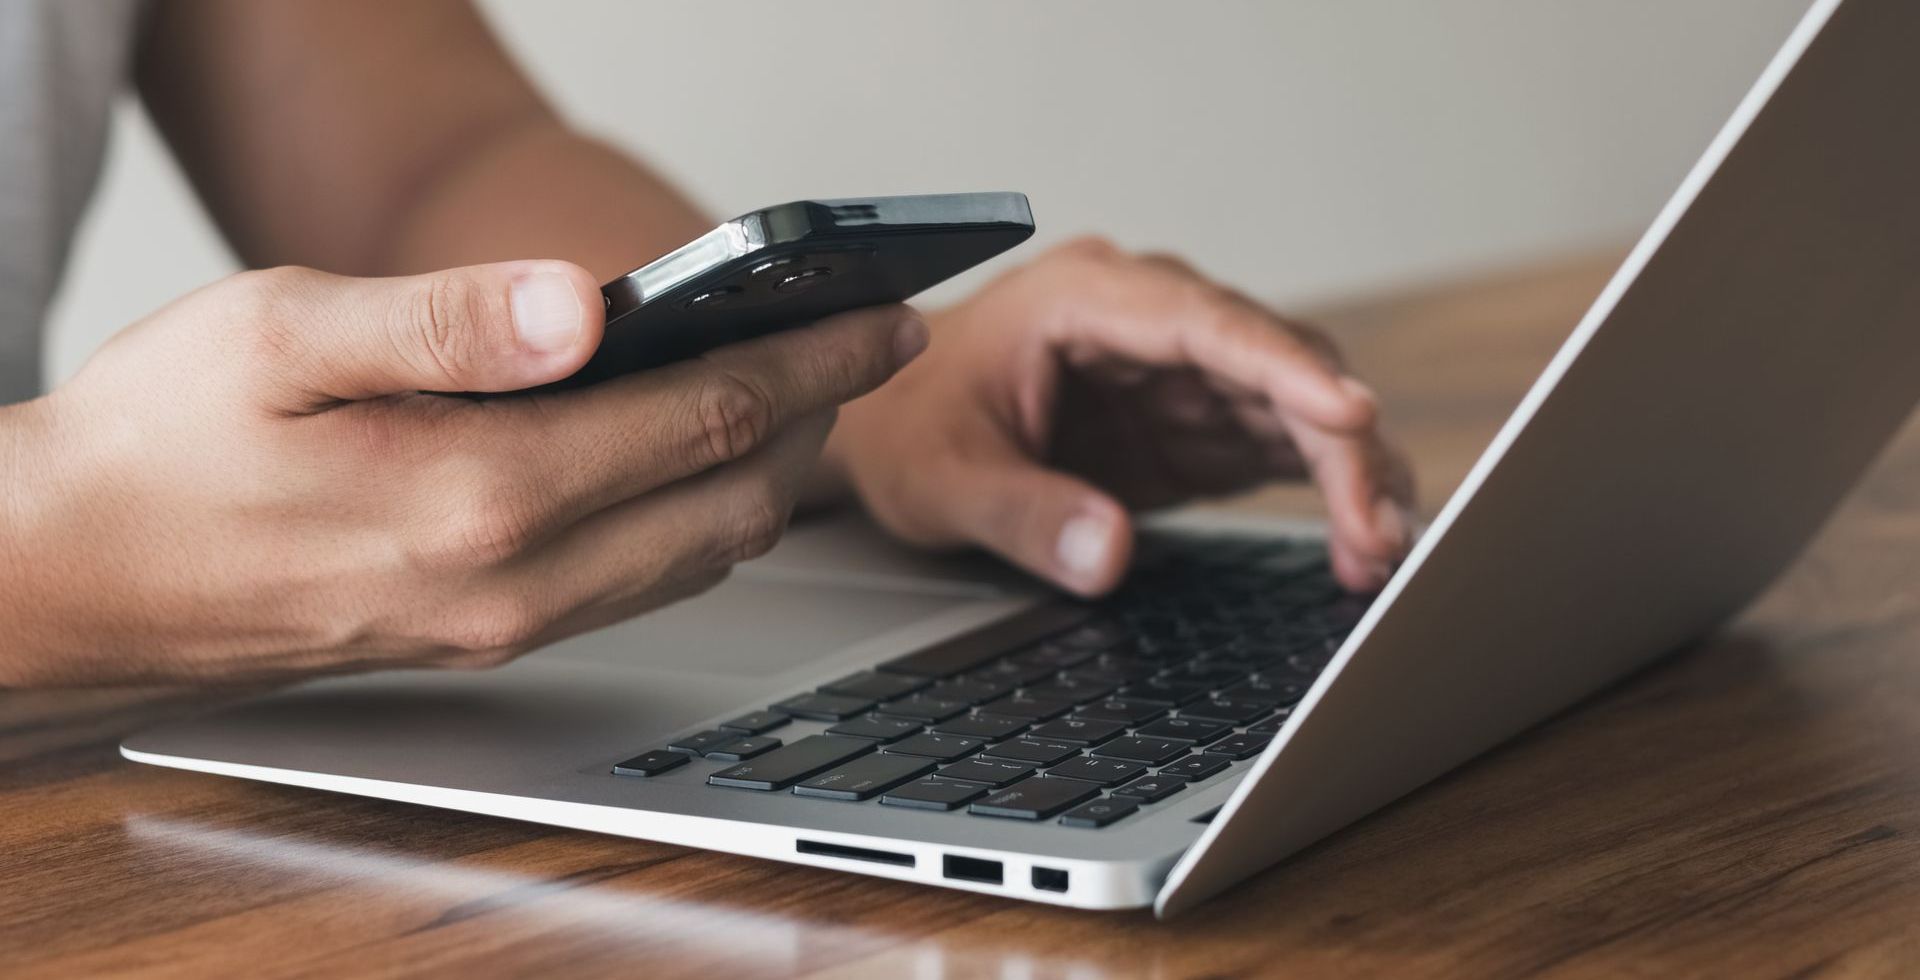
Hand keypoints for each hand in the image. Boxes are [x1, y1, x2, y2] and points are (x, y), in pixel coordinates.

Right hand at [0, 261, 922, 684]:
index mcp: (478, 493)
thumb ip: (446, 321)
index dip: (814, 360)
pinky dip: (703, 516)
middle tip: (872, 341)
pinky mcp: (483, 635)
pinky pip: (640, 582)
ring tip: (810, 393)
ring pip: (700, 552)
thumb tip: (582, 304)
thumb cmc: (159, 443)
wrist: (74, 578)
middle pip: (733, 495)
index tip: (883, 312)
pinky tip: (705, 465)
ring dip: (772, 470)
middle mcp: (511, 580)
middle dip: (822, 414)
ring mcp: (504, 622)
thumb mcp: (279, 334)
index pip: (707, 417)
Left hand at [826, 237, 1413, 595]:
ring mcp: (1180, 368)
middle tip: (1376, 535)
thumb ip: (1022, 513)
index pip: (1204, 323)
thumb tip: (1107, 552)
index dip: (1284, 369)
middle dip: (1338, 446)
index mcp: (1085, 299)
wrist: (893, 424)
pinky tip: (1360, 541)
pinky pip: (1280, 444)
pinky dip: (1326, 490)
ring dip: (1347, 474)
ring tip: (1381, 552)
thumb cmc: (908, 424)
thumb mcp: (943, 478)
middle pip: (1273, 365)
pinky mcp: (1195, 419)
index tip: (1351, 415)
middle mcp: (1148, 320)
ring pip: (1295, 405)